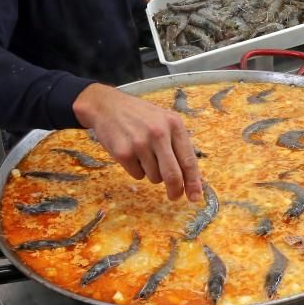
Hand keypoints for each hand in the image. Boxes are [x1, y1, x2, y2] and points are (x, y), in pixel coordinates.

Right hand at [72, 83, 202, 201]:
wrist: (107, 106)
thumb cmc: (141, 117)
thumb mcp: (165, 121)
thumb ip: (178, 145)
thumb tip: (193, 177)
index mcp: (174, 124)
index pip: (188, 160)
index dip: (193, 182)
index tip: (196, 197)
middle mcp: (159, 133)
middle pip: (173, 174)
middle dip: (175, 190)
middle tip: (174, 196)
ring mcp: (140, 143)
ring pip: (155, 177)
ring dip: (152, 173)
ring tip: (144, 155)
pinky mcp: (123, 153)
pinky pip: (137, 175)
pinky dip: (137, 170)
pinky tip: (132, 154)